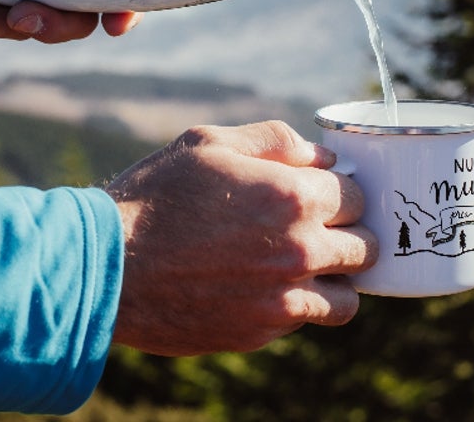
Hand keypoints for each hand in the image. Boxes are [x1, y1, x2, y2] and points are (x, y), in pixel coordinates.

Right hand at [106, 121, 377, 355]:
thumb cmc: (154, 195)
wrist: (107, 264)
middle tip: (321, 227)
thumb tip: (322, 155)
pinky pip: (303, 321)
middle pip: (366, 248)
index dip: (343, 191)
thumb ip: (274, 141)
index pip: (358, 196)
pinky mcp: (260, 332)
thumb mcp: (207, 143)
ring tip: (305, 265)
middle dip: (350, 234)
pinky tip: (263, 285)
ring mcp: (282, 298)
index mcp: (291, 195)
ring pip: (347, 298)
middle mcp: (298, 250)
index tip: (324, 193)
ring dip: (334, 280)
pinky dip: (295, 305)